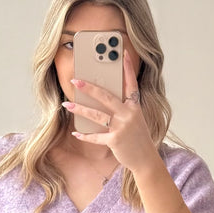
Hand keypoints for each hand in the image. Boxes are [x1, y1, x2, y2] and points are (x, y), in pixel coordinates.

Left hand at [62, 51, 157, 173]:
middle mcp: (129, 114)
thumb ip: (123, 110)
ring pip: (97, 115)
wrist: (145, 159)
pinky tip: (76, 132)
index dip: (127, 68)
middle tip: (75, 80)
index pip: (131, 84)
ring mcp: (122, 127)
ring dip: (80, 110)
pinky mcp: (115, 140)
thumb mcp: (135, 120)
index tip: (123, 53)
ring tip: (67, 105)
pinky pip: (96, 136)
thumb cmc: (138, 138)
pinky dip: (85, 135)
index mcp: (135, 107)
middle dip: (89, 88)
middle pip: (106, 97)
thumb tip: (102, 102)